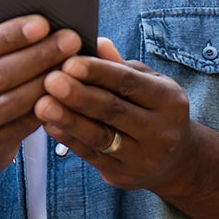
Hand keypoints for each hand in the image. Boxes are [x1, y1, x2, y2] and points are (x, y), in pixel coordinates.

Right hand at [0, 11, 81, 189]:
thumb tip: (15, 4)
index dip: (12, 35)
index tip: (43, 22)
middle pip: (0, 74)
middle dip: (39, 54)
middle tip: (71, 39)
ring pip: (13, 101)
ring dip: (47, 80)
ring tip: (73, 64)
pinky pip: (23, 125)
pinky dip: (46, 106)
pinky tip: (66, 92)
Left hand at [34, 38, 196, 194]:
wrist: (176, 159)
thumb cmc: (153, 108)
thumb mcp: (148, 83)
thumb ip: (120, 66)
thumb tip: (96, 42)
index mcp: (170, 100)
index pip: (129, 83)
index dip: (98, 72)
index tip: (69, 61)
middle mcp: (161, 131)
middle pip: (114, 110)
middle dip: (79, 95)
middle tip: (50, 80)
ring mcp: (143, 158)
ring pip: (100, 136)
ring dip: (68, 119)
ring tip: (41, 104)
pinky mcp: (123, 176)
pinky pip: (91, 155)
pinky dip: (68, 138)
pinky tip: (49, 124)